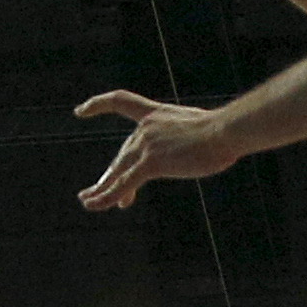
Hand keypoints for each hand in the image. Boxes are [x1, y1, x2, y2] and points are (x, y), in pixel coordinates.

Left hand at [74, 90, 245, 209]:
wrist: (226, 131)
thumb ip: (191, 140)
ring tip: (87, 200)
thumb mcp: (203, 129)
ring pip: (117, 172)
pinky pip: (123, 184)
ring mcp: (146, 146)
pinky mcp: (150, 164)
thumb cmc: (226, 131)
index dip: (98, 104)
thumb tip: (207, 150)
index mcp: (157, 114)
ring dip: (101, 189)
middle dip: (111, 176)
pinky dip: (105, 197)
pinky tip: (93, 205)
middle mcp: (146, 128)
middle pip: (122, 155)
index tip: (79, 111)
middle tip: (97, 191)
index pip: (122, 101)